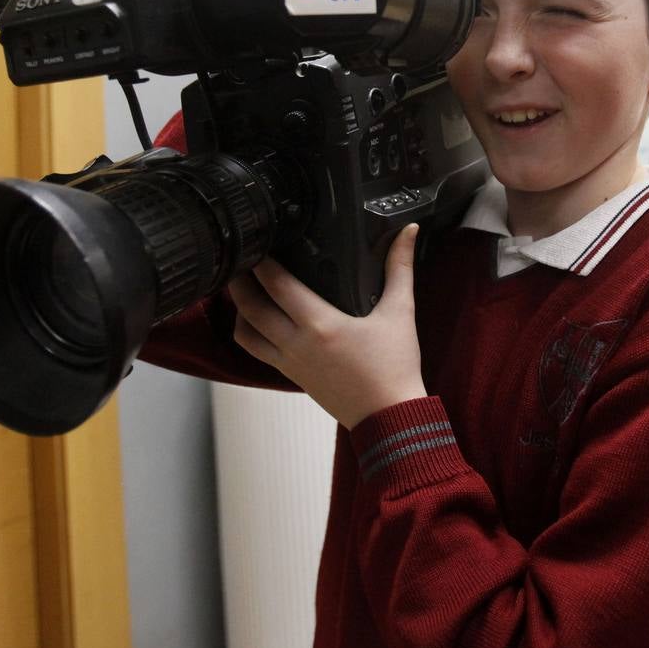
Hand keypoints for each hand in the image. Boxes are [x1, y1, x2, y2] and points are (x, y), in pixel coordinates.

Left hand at [227, 224, 424, 427]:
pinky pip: (257, 352)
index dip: (262, 261)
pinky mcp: (291, 376)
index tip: (259, 242)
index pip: (277, 285)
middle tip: (240, 258)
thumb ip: (399, 268)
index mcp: (320, 324)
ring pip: (246, 333)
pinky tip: (259, 320)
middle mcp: (297, 343)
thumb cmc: (395, 366)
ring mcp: (290, 362)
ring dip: (239, 310)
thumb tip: (409, 231)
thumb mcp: (400, 312)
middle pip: (250, 307)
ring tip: (243, 289)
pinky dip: (249, 333)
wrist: (389, 416)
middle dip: (240, 281)